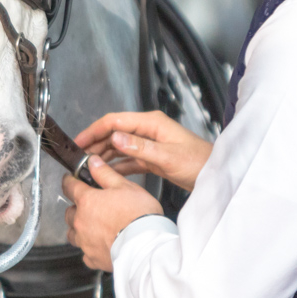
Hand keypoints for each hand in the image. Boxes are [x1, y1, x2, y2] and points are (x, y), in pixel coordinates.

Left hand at [62, 156, 162, 271]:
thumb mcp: (125, 186)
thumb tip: (93, 162)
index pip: (69, 186)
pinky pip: (85, 253)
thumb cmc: (138, 215)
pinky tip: (99, 245)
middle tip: (88, 206)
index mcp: (87, 201)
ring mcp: (85, 242)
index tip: (70, 180)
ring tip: (92, 227)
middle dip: (76, 208)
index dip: (69, 181)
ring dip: (79, 229)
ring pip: (73, 233)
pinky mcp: (93, 258)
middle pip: (69, 212)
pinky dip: (89, 249)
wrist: (146, 245)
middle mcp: (81, 222)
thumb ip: (105, 173)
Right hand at [75, 111, 210, 192]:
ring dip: (104, 156)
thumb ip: (141, 147)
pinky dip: (117, 166)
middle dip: (95, 144)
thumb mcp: (168, 156)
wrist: (217, 175)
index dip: (95, 130)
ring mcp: (150, 144)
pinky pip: (128, 160)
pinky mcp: (152, 158)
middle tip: (79, 159)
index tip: (79, 141)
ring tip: (89, 167)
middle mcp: (148, 131)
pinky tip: (107, 174)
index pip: (115, 121)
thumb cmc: (200, 163)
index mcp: (151, 123)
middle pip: (114, 133)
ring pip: (119, 147)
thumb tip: (116, 138)